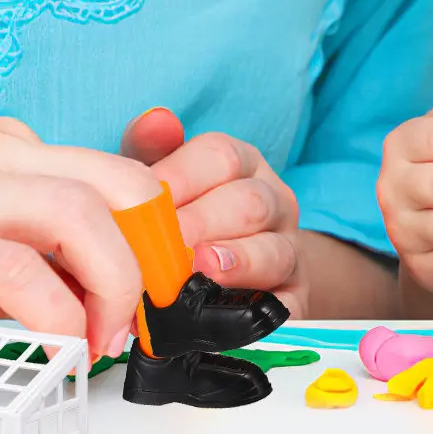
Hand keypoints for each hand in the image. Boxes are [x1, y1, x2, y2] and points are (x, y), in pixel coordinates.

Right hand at [0, 118, 163, 358]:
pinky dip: (55, 313)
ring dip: (113, 281)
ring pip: (76, 212)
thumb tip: (85, 298)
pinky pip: (15, 271)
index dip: (146, 234)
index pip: (108, 174)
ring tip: (104, 335)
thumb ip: (16, 246)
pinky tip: (56, 344)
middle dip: (150, 251)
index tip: (154, 287)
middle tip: (147, 311)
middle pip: (113, 181)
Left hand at [121, 109, 306, 315]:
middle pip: (249, 202)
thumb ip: (151, 151)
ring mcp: (289, 252)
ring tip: (196, 270)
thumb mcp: (163, 185)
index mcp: (243, 165)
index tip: (139, 204)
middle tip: (158, 247)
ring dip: (233, 262)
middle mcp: (275, 202)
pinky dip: (253, 313)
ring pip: (273, 250)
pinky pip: (284, 306)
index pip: (221, 156)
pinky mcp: (293, 302)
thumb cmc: (182, 225)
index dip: (178, 178)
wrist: (224, 286)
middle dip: (199, 224)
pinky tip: (219, 314)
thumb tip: (156, 119)